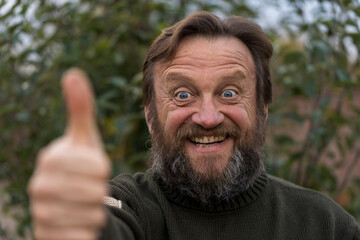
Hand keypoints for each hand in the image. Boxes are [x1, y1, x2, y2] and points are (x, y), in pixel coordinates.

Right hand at [28, 69, 109, 239]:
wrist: (70, 202)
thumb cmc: (82, 165)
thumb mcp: (85, 137)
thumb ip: (80, 108)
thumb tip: (73, 73)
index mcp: (50, 159)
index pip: (98, 168)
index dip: (103, 170)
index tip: (93, 169)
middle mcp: (39, 186)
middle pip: (96, 192)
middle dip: (101, 191)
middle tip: (90, 188)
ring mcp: (41, 213)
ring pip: (93, 215)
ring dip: (97, 210)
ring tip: (85, 204)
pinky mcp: (48, 236)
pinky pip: (84, 236)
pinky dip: (90, 230)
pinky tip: (80, 222)